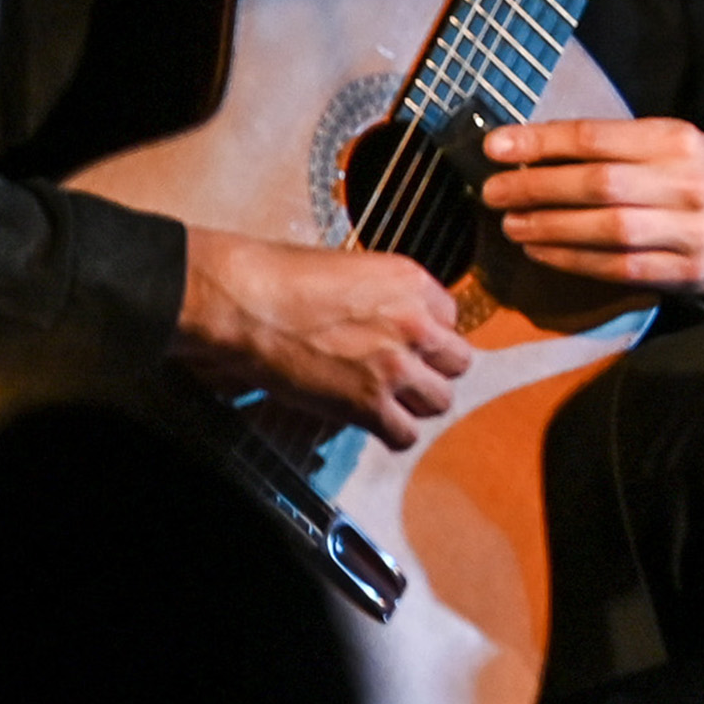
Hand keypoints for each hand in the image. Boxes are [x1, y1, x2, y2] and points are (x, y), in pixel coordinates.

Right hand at [175, 229, 471, 445]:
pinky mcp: (368, 403)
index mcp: (412, 282)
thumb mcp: (351, 269)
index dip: (427, 334)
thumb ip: (385, 297)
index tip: (408, 342)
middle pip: (457, 362)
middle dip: (433, 369)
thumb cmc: (280, 278)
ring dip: (417, 403)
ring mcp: (395, 366)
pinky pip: (405, 434)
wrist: (246, 303)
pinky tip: (375, 423)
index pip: (451, 319)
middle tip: (405, 373)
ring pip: (440, 401)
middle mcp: (415, 325)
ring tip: (391, 400)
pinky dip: (392, 434)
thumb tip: (389, 319)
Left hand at [478, 117, 703, 298]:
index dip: (541, 142)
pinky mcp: (684, 272)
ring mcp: (689, 231)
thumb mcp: (670, 145)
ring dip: (549, 228)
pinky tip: (543, 252)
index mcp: (678, 140)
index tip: (495, 147)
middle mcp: (686, 183)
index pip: (597, 138)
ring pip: (606, 230)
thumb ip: (614, 146)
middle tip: (494, 193)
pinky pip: (618, 268)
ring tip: (512, 224)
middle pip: (598, 184)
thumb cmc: (699, 178)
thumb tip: (533, 149)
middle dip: (536, 188)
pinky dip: (573, 260)